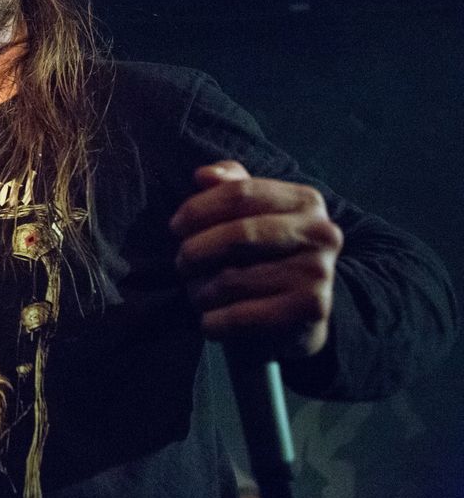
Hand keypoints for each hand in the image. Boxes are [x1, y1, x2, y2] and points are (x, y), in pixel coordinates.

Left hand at [170, 160, 343, 357]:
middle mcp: (321, 232)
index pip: (240, 193)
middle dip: (196, 250)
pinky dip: (214, 321)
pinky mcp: (311, 309)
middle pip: (238, 234)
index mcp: (306, 201)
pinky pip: (242, 315)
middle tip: (181, 264)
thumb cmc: (263, 259)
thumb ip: (229, 187)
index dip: (198, 209)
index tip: (175, 226)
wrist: (297, 320)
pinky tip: (209, 322)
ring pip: (233, 279)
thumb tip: (204, 175)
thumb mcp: (251, 216)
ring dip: (201, 291)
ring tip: (198, 295)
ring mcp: (319, 272)